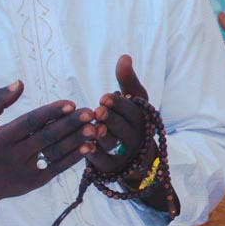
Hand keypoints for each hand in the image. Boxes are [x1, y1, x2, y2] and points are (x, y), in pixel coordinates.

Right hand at [0, 81, 94, 225]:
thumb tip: (19, 83)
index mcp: (0, 138)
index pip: (30, 123)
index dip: (51, 113)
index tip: (70, 103)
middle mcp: (14, 155)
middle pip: (47, 137)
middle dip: (70, 124)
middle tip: (90, 112)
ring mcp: (26, 170)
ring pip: (55, 153)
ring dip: (77, 141)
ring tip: (95, 128)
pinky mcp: (35, 182)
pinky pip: (58, 168)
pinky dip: (74, 158)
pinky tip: (89, 146)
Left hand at [88, 54, 155, 180]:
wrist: (133, 157)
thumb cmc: (128, 119)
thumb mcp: (132, 100)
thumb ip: (127, 80)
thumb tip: (124, 56)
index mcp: (141, 119)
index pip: (132, 111)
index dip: (118, 104)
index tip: (104, 97)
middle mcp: (136, 137)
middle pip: (123, 128)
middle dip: (110, 119)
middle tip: (98, 111)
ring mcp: (125, 155)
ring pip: (112, 144)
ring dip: (101, 136)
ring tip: (90, 128)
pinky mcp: (112, 169)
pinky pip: (102, 162)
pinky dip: (93, 154)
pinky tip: (83, 145)